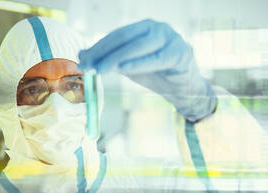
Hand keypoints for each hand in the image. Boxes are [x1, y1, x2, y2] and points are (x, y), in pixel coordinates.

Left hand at [78, 19, 216, 121]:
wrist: (185, 90)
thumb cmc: (158, 75)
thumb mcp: (130, 66)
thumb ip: (110, 59)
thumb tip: (82, 55)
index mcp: (145, 28)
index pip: (117, 35)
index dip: (98, 47)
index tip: (82, 60)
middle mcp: (158, 28)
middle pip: (126, 38)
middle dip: (104, 52)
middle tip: (87, 66)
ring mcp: (172, 38)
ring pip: (140, 45)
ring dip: (118, 57)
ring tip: (101, 69)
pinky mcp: (181, 53)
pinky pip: (157, 58)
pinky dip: (140, 63)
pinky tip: (124, 68)